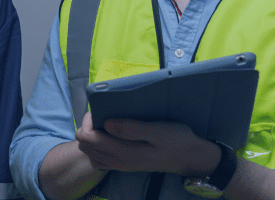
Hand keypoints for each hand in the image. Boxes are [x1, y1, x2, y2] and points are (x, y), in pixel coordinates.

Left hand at [74, 112, 219, 176]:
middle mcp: (118, 161)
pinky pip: (99, 158)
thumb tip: (107, 123)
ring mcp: (120, 165)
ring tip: (105, 123)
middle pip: (85, 145)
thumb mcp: (159, 130)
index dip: (89, 120)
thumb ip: (133, 128)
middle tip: (102, 114)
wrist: (189, 157)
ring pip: (90, 152)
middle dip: (88, 127)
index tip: (101, 109)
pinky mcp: (123, 165)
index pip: (88, 137)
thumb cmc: (176, 139)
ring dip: (91, 136)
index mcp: (124, 152)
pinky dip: (97, 146)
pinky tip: (109, 136)